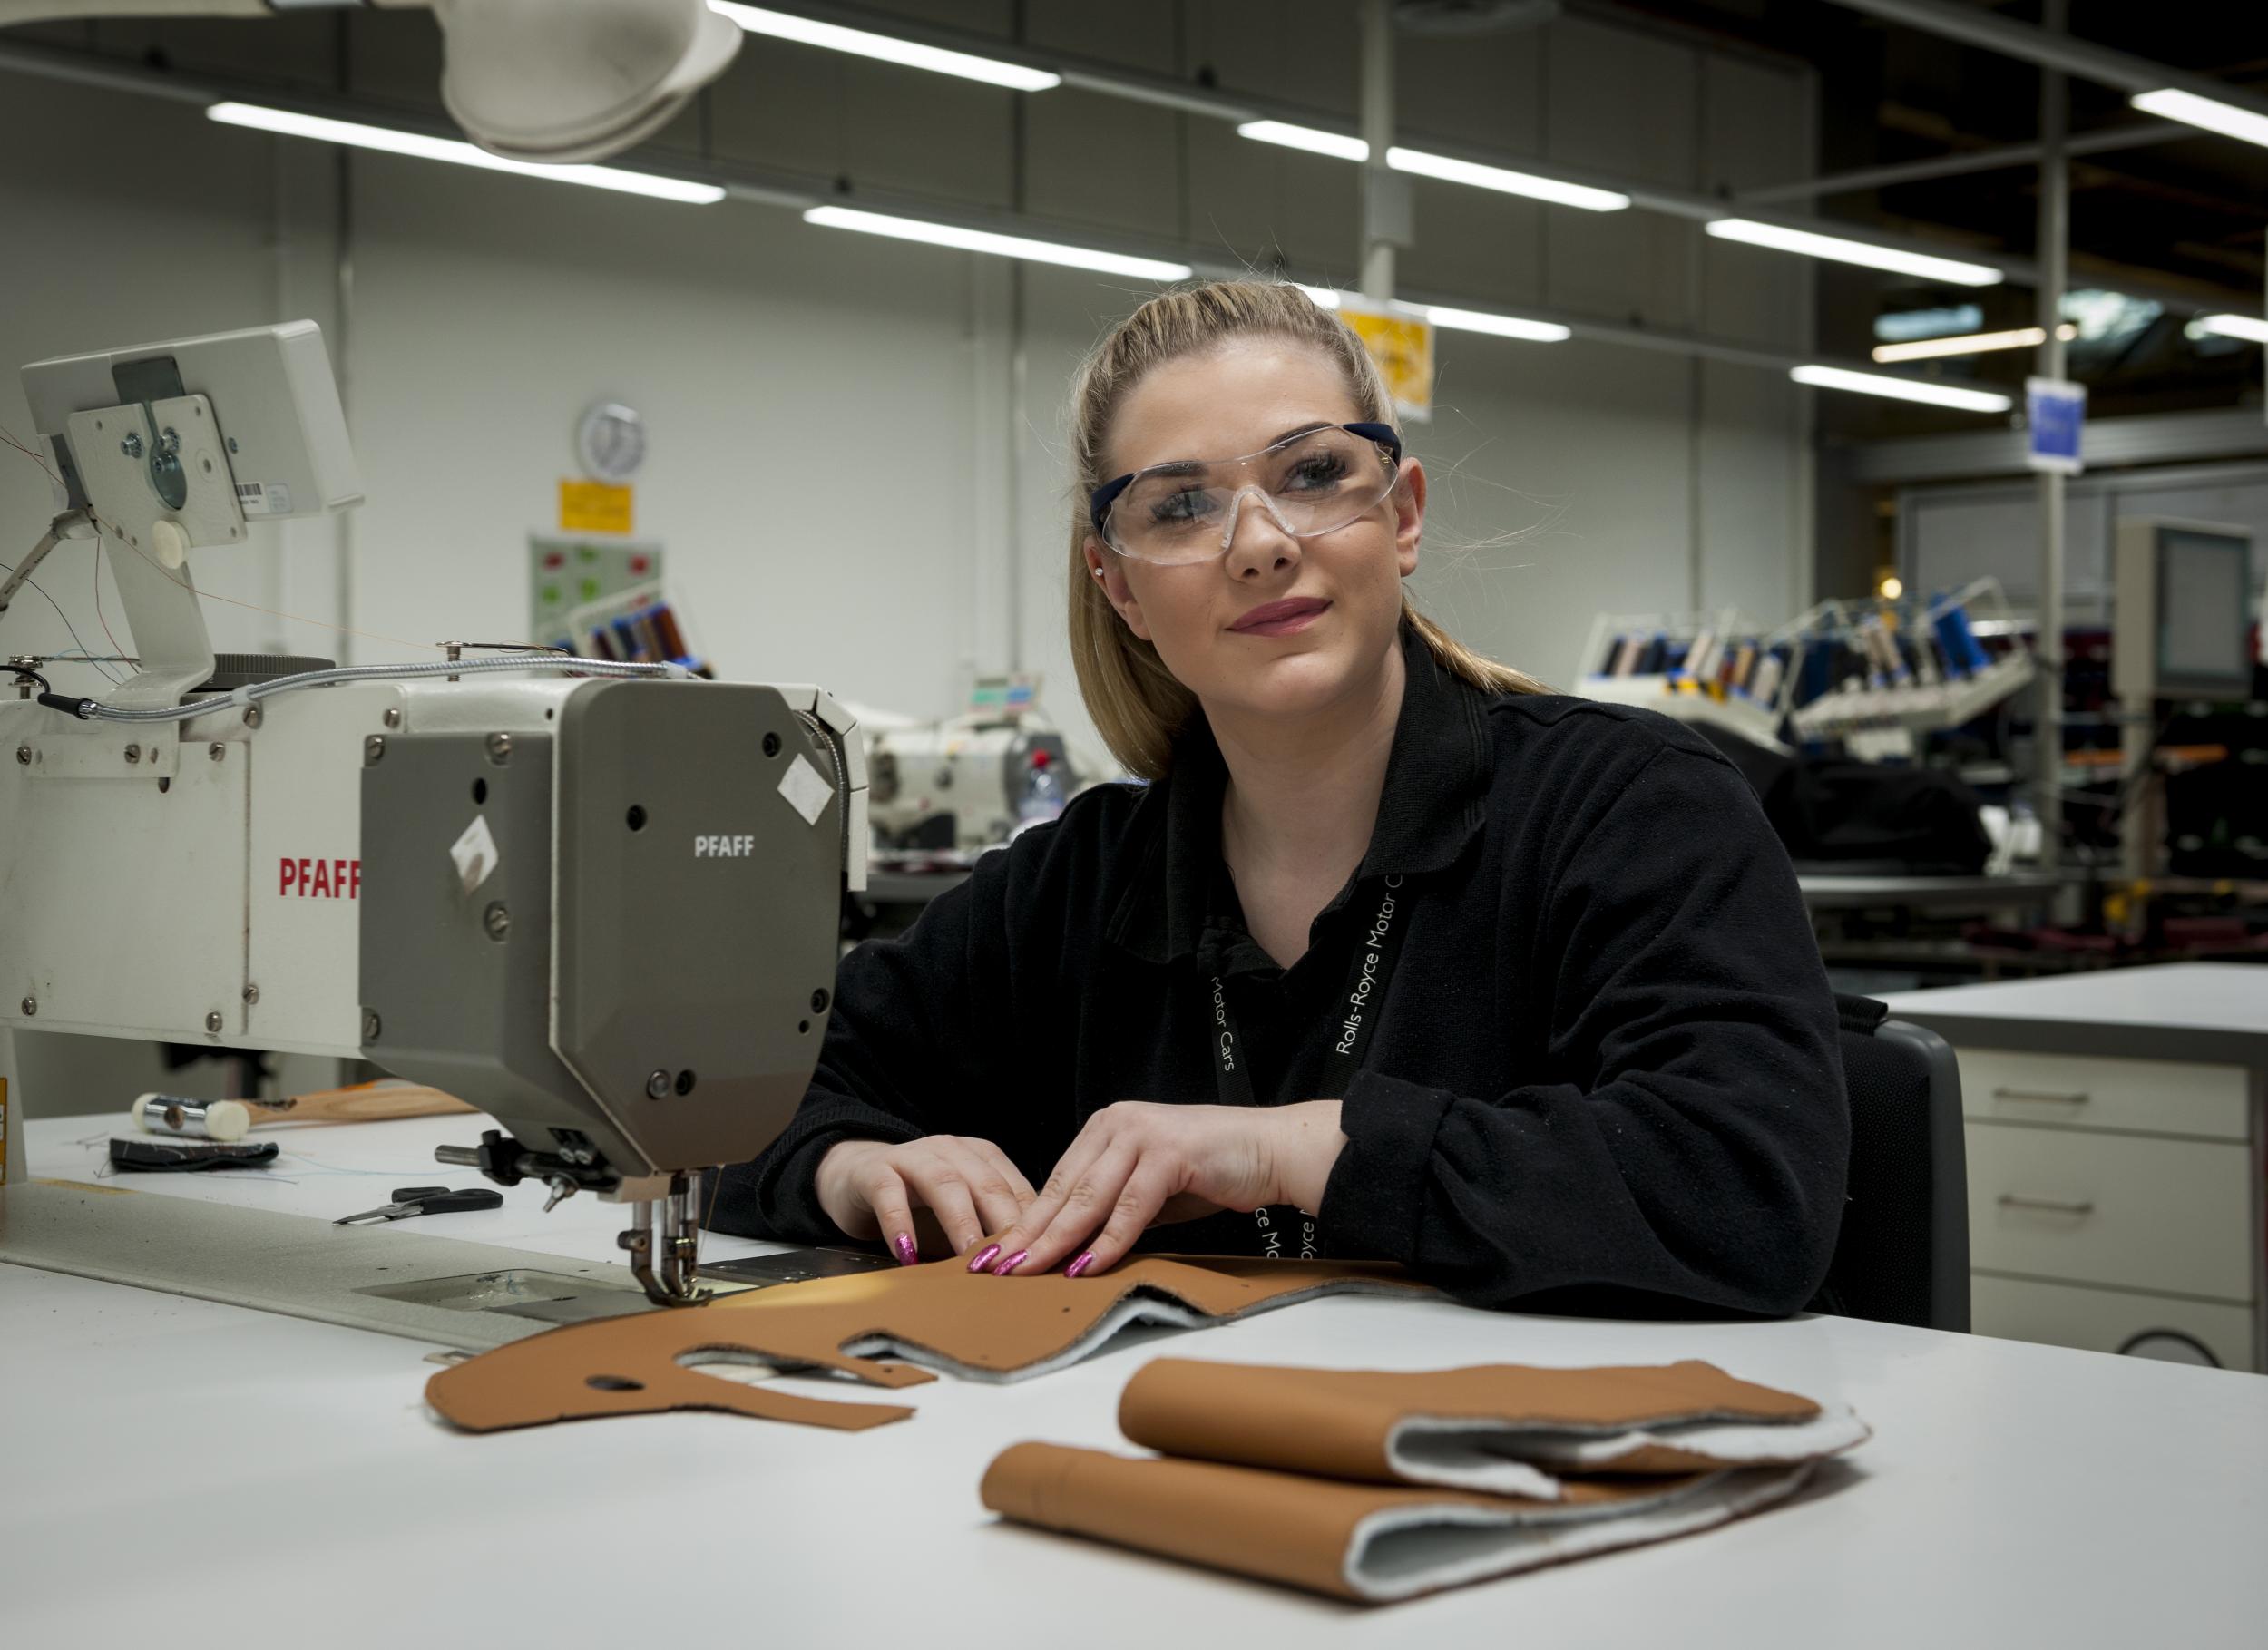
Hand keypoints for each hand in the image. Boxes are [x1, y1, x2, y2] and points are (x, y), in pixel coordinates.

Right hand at [815, 1136, 1035, 1264]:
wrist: (855, 1175)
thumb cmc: (918, 1202)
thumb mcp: (961, 1212)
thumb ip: (990, 1231)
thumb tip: (1030, 1270)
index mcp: (982, 1158)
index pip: (1016, 1189)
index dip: (1033, 1224)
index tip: (1044, 1260)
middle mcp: (952, 1150)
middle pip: (987, 1184)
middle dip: (1004, 1223)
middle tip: (1015, 1262)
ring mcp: (914, 1157)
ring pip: (944, 1184)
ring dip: (961, 1221)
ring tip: (971, 1257)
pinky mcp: (875, 1170)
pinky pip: (889, 1194)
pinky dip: (900, 1224)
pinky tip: (907, 1254)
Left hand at [978, 1101, 1344, 1278]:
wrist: (1271, 1150)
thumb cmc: (1213, 1172)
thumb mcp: (1150, 1191)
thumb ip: (1113, 1210)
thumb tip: (1074, 1250)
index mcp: (1106, 1128)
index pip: (1056, 1182)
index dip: (1025, 1221)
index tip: (997, 1255)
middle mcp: (1117, 1124)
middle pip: (1062, 1190)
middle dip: (1026, 1234)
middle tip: (993, 1269)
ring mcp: (1141, 1135)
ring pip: (1088, 1198)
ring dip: (1055, 1241)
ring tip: (1027, 1272)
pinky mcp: (1169, 1153)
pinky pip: (1130, 1206)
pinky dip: (1107, 1241)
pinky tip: (1085, 1266)